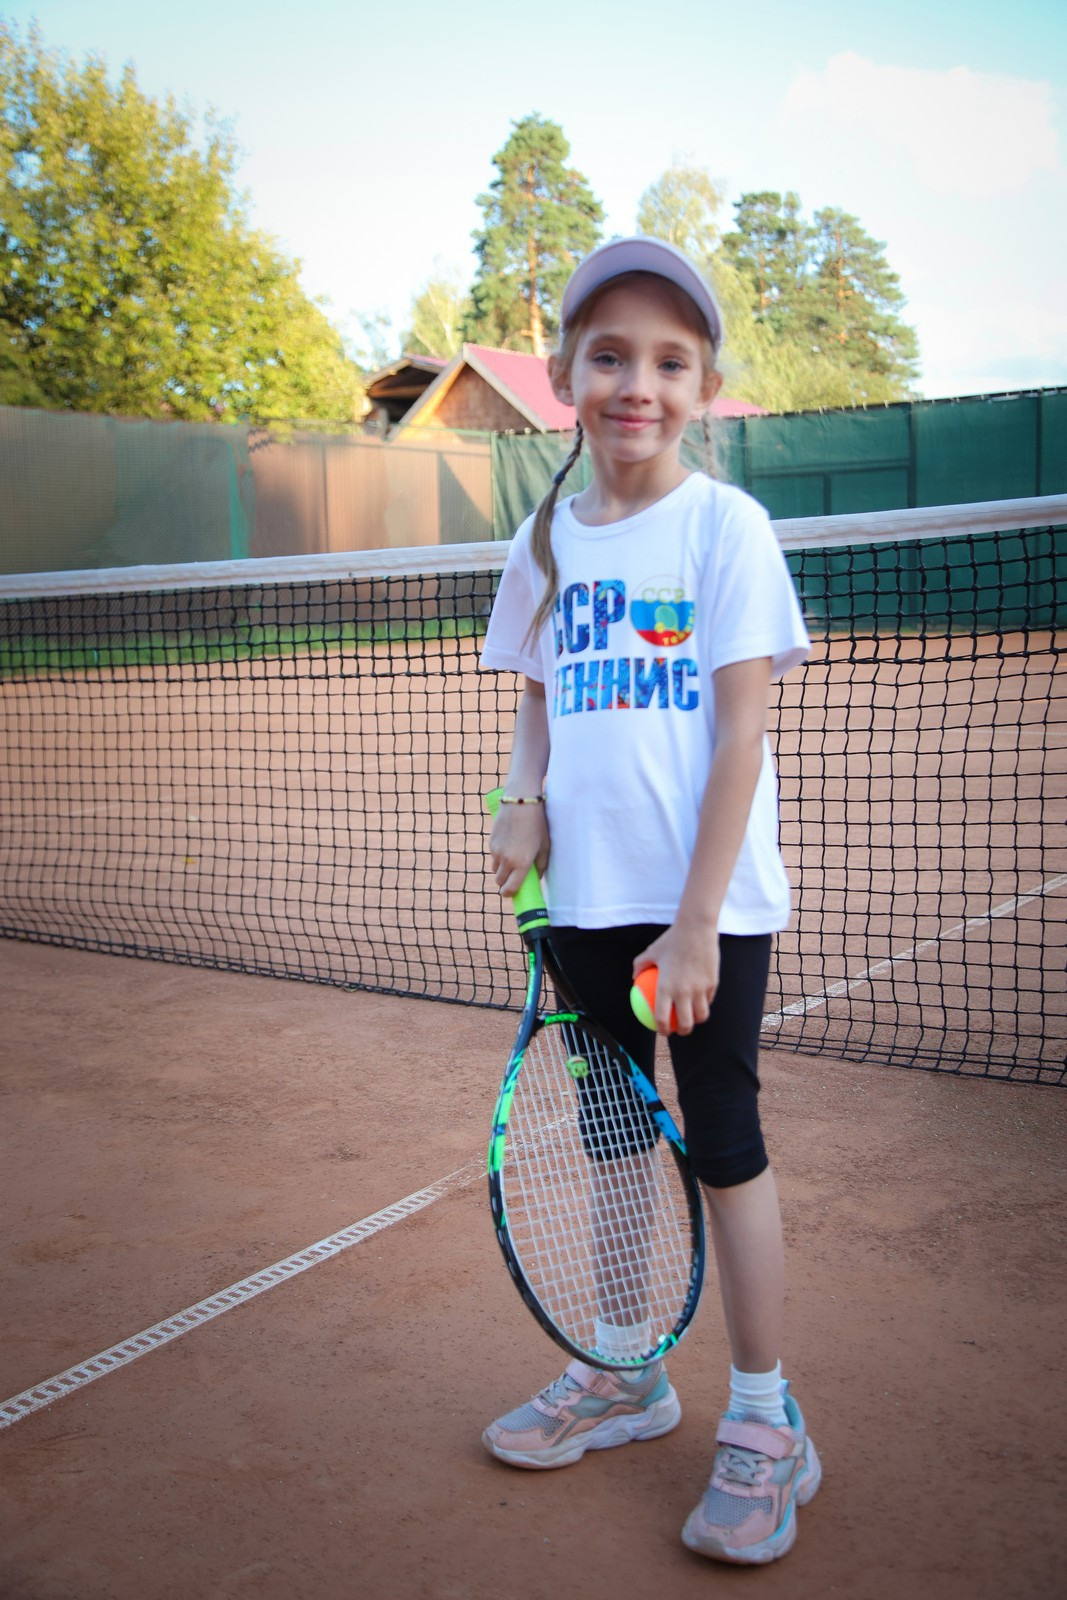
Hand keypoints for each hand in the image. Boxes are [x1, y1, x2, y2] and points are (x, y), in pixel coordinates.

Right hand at [489, 804, 548, 896]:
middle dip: (505, 883)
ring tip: (512, 861)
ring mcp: (496, 851)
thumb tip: (536, 878)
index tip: (511, 894)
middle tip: (514, 879)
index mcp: (521, 864)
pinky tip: (509, 846)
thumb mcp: (544, 846)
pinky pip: (493, 856)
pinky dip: (499, 857)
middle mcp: (506, 860)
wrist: (520, 802)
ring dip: (501, 870)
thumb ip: (541, 866)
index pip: (510, 889)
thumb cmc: (537, 824)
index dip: (510, 894)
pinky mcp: (491, 842)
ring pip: (495, 869)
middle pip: (500, 881)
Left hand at [633, 920, 718, 1035]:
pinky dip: (704, 1003)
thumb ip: (640, 966)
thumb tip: (634, 978)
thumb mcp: (651, 951)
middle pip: (686, 1023)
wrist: (696, 928)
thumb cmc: (671, 940)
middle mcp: (683, 992)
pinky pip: (708, 999)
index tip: (662, 1030)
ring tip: (693, 1019)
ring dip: (697, 1020)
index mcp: (666, 987)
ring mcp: (700, 989)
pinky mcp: (712, 983)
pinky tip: (701, 1002)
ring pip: (701, 1015)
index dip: (662, 1029)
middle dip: (683, 1032)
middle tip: (679, 1030)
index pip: (662, 1018)